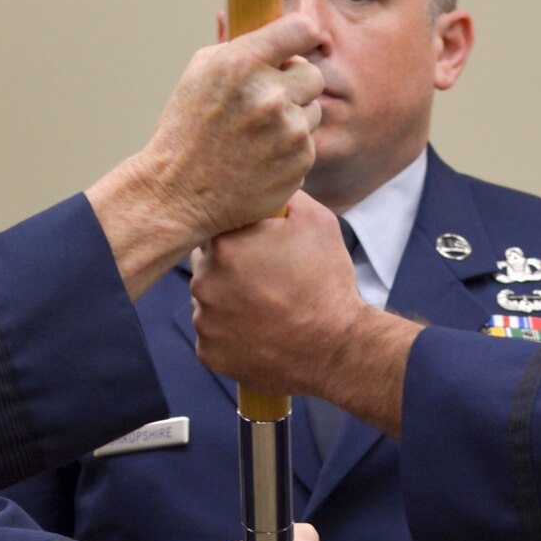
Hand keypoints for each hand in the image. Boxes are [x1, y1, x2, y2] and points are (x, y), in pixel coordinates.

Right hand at [89, 14, 323, 296]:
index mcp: (242, 63)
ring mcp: (289, 131)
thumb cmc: (187, 128)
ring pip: (313, 111)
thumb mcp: (200, 72)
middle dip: (294, 85)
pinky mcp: (300, 162)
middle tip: (267, 99)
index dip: (302, 36)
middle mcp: (270, 94)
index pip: (301, 29)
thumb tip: (274, 24)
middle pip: (312, 74)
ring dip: (293, 119)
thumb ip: (240, 45)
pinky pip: (309, 144)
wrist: (177, 192)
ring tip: (256, 134)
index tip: (299, 44)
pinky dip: (290, 150)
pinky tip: (260, 157)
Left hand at [192, 192, 420, 432]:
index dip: (237, 235)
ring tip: (267, 308)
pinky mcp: (209, 353)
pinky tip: (260, 333)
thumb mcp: (317, 221)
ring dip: (229, 301)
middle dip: (230, 268)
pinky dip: (231, 334)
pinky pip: (214, 335)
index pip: (214, 228)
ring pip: (209, 301)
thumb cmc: (326, 283)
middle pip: (207, 265)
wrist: (336, 349)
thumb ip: (286, 196)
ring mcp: (204, 321)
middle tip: (266, 279)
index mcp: (223, 245)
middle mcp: (203, 282)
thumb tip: (271, 187)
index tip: (259, 247)